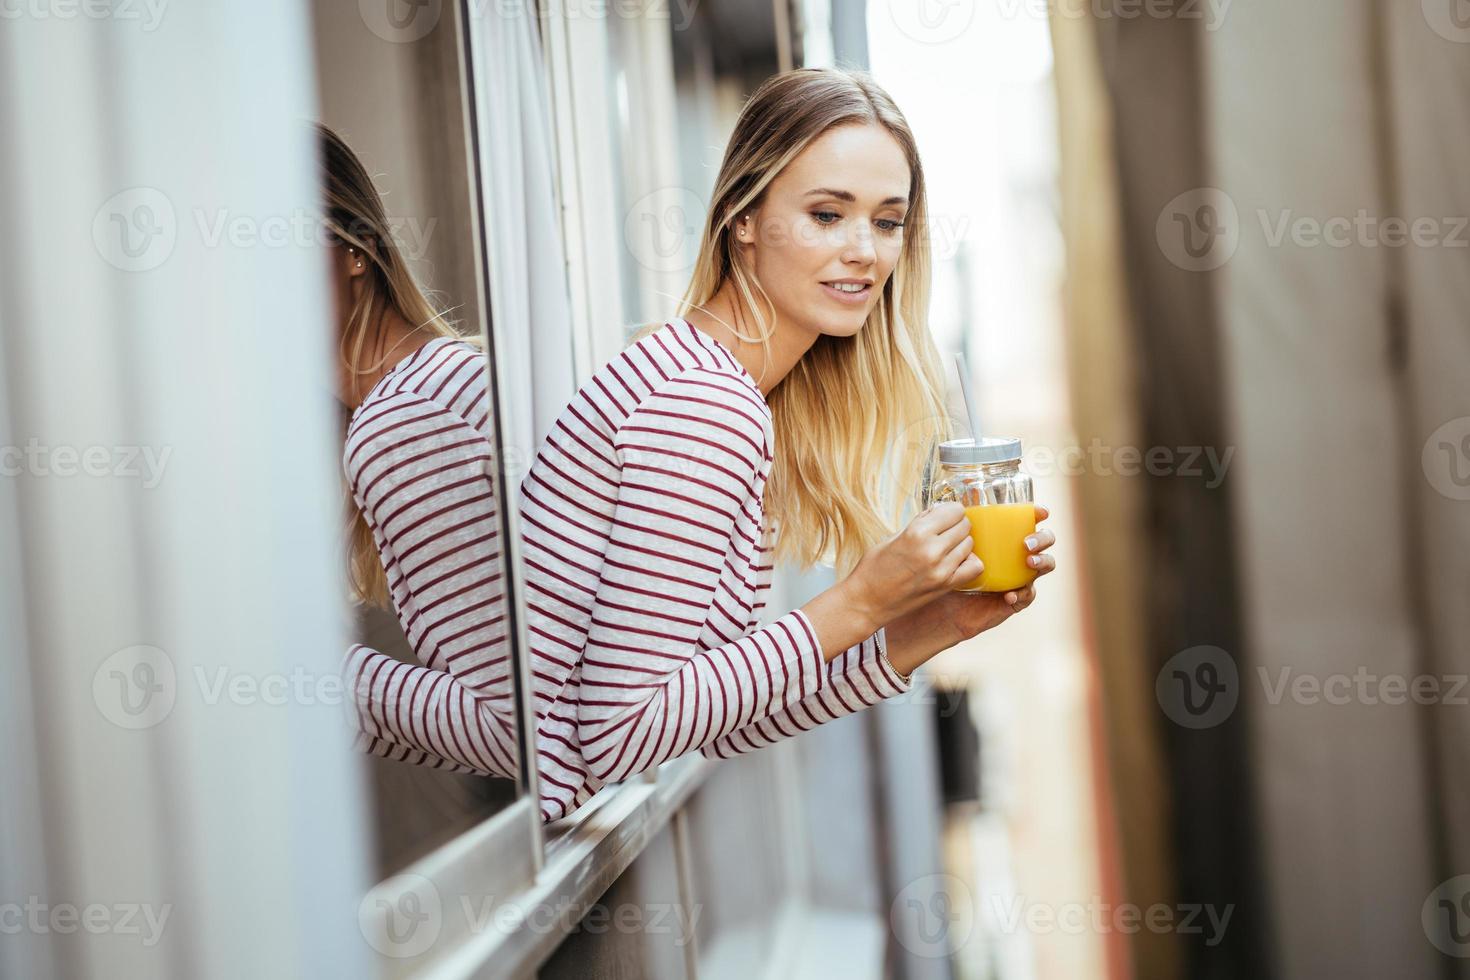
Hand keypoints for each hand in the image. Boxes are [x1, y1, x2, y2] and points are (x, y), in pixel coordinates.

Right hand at [842, 501, 982, 626]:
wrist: (867, 601)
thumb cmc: (874, 568)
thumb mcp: (893, 536)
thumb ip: (920, 523)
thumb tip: (940, 511)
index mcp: (916, 533)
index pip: (954, 510)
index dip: (950, 511)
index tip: (944, 515)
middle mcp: (932, 550)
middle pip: (964, 526)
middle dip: (956, 524)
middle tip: (944, 531)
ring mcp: (941, 570)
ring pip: (970, 544)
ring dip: (961, 542)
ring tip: (946, 547)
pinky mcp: (945, 586)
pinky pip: (974, 567)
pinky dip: (969, 561)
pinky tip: (956, 561)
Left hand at [883, 505, 1056, 674]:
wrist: (940, 606)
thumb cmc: (944, 571)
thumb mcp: (947, 546)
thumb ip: (953, 528)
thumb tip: (951, 505)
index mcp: (1002, 539)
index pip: (1027, 522)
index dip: (1038, 514)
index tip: (1041, 511)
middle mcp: (1015, 556)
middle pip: (1044, 541)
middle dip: (1042, 538)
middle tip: (1026, 542)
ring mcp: (1018, 577)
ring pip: (1045, 565)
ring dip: (1041, 562)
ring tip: (1028, 562)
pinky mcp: (1014, 599)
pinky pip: (1028, 596)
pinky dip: (1023, 593)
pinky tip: (1009, 594)